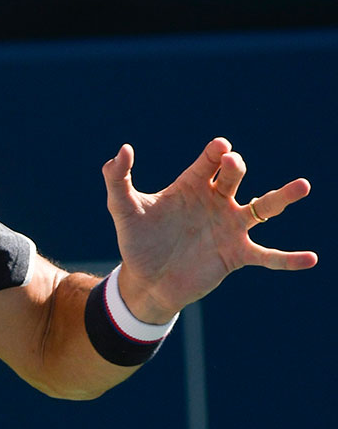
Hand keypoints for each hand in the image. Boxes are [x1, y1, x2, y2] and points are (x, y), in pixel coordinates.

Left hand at [102, 138, 316, 321]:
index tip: (219, 148)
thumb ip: (118, 179)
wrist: (145, 280)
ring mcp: (229, 228)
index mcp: (192, 186)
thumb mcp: (123, 209)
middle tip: (232, 163)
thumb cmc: (136, 240)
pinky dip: (288, 259)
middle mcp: (216, 202)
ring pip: (263, 208)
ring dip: (283, 196)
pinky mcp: (236, 255)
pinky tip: (310, 258)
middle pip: (235, 177)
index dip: (216, 152)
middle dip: (235, 167)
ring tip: (303, 185)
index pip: (209, 162)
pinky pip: (267, 256)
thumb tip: (122, 150)